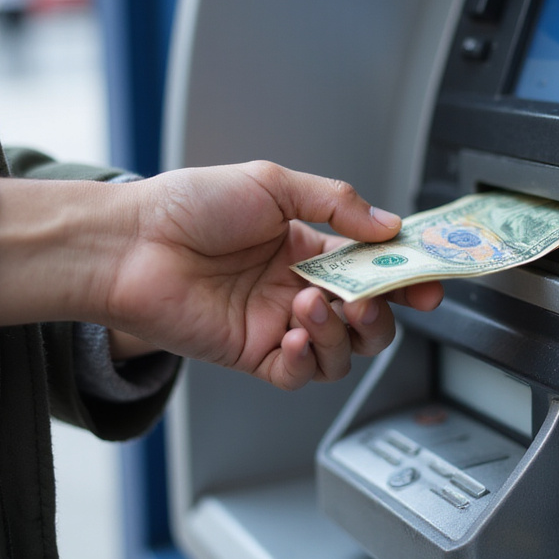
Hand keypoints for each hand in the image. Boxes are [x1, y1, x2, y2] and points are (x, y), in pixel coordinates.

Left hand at [104, 162, 442, 388]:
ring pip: (340, 350)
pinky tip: (294, 335)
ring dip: (341, 332)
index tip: (428, 277)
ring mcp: (276, 323)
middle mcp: (296, 287)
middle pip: (367, 317)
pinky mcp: (252, 354)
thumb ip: (335, 203)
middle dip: (384, 312)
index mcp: (305, 245)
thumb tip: (387, 224)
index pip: (371, 266)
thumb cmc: (188, 206)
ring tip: (315, 305)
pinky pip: (299, 374)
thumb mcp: (271, 184)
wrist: (131, 243)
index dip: (404, 274)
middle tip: (381, 299)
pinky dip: (307, 361)